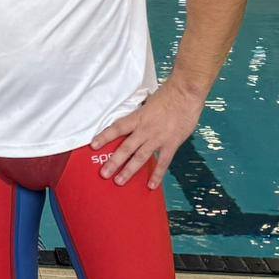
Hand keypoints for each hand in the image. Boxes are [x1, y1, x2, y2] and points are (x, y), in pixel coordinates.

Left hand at [90, 77, 205, 188]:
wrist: (185, 93)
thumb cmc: (168, 94)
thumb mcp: (148, 102)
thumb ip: (140, 114)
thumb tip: (134, 119)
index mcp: (138, 117)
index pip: (117, 128)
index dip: (104, 137)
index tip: (93, 145)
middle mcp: (145, 130)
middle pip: (126, 148)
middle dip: (114, 162)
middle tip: (104, 173)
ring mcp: (158, 138)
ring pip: (140, 157)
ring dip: (129, 170)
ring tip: (119, 181)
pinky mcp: (171, 144)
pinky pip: (163, 162)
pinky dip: (157, 174)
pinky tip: (151, 185)